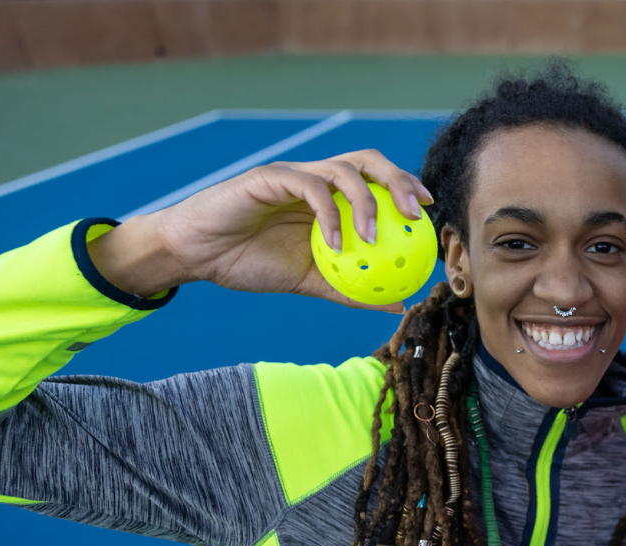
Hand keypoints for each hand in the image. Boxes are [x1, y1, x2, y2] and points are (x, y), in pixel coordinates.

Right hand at [90, 150, 432, 309]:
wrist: (196, 255)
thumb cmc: (249, 263)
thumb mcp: (311, 281)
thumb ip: (353, 289)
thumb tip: (400, 304)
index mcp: (328, 197)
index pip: (375, 179)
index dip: (406, 187)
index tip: (429, 212)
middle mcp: (314, 178)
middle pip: (367, 161)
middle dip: (398, 180)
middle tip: (415, 213)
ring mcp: (292, 175)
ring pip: (341, 170)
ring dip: (366, 202)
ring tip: (373, 238)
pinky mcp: (267, 177)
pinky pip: (308, 187)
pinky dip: (329, 214)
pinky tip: (337, 244)